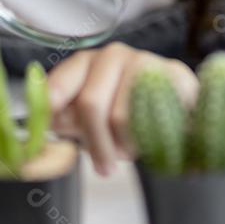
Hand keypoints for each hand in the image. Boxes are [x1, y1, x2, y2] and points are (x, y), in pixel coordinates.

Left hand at [46, 42, 197, 175]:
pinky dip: (146, 137)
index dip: (50, 110)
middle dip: (96, 143)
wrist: (179, 108)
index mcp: (84, 63)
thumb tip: (45, 133)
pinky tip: (149, 140)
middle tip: (104, 168)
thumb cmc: (127, 112)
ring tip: (130, 151)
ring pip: (121, 116)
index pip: (58, 85)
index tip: (50, 132)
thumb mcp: (93, 118)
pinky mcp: (172, 73)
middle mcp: (112, 55)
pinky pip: (153, 116)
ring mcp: (143, 61)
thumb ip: (68, 122)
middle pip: (91, 103)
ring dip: (123, 145)